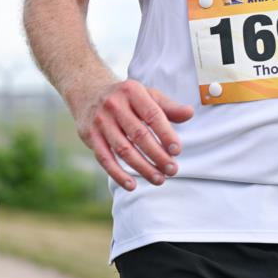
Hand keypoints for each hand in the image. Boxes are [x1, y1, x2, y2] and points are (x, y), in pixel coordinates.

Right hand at [74, 79, 193, 190]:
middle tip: (172, 170)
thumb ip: (168, 107)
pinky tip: (132, 185)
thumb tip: (189, 113)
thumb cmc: (125, 97)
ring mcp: (100, 121)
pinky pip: (105, 159)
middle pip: (139, 135)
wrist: (88, 91)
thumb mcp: (147, 95)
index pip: (152, 115)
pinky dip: (118, 174)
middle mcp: (114, 105)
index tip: (177, 151)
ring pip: (123, 149)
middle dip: (157, 155)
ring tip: (159, 179)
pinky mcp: (90, 136)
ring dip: (142, 167)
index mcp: (132, 92)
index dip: (165, 134)